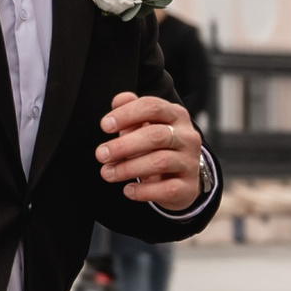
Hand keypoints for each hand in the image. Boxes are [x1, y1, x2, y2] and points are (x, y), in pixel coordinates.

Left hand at [96, 92, 205, 211]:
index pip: (152, 107)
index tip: (105, 125)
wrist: (181, 177)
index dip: (127, 114)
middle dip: (123, 145)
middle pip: (156, 136)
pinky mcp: (188, 186)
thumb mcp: (144, 125)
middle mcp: (187, 137)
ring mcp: (190, 162)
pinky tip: (128, 190)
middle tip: (101, 154)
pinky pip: (167, 189)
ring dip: (128, 168)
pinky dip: (144, 191)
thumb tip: (119, 100)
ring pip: (161, 162)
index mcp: (175, 115)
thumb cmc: (158, 146)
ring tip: (107, 173)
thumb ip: (131, 111)